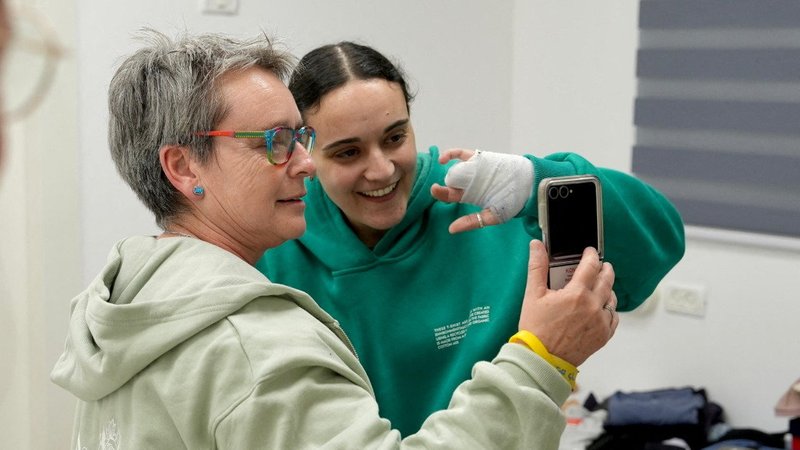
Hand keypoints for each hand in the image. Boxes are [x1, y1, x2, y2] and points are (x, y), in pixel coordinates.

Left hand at [430, 148, 532, 233]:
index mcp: (471, 196)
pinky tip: (443, 159)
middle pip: (450, 182)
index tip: (435, 191)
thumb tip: (451, 230)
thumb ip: (473, 222)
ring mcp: (473, 169)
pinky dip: (450, 154)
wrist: (529, 184)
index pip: (451, 195)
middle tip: (435, 188)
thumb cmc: (513, 202)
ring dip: (446, 170)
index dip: (441, 194)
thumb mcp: (493, 216)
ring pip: (454, 168)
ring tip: (442, 173)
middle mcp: (469, 182)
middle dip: (441, 185)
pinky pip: (461, 154)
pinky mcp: (479, 158)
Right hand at [518, 240, 617, 366]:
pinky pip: (613, 318)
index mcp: (576, 293)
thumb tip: (537, 246)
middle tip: (600, 265)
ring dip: (607, 289)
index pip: (591, 265)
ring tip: (599, 287)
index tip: (589, 252)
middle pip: (607, 279)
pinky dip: (609, 310)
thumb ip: (537, 267)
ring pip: (612, 298)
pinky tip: (600, 308)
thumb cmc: (536, 329)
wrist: (542, 359)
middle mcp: (593, 306)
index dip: (591, 255)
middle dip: (604, 268)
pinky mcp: (603, 336)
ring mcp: (600, 322)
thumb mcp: (532, 295)